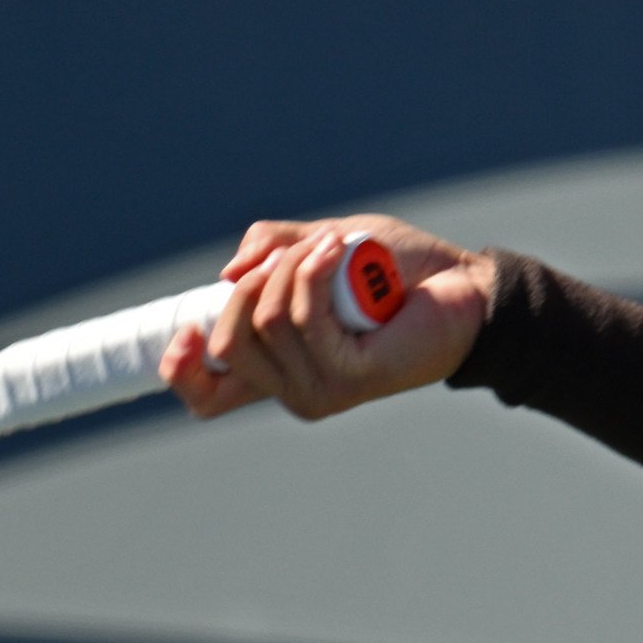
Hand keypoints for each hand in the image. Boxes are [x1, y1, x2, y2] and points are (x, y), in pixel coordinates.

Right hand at [164, 219, 490, 421]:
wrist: (462, 283)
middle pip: (228, 345)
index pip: (206, 398)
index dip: (180, 370)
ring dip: (290, 266)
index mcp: (276, 366)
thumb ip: (268, 250)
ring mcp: (321, 390)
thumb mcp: (317, 245)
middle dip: (250, 283)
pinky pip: (304, 318)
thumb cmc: (395, 269)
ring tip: (332, 246)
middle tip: (291, 253)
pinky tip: (338, 252)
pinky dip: (311, 272)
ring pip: (267, 322)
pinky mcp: (350, 378)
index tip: (187, 330)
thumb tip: (227, 274)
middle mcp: (293, 388)